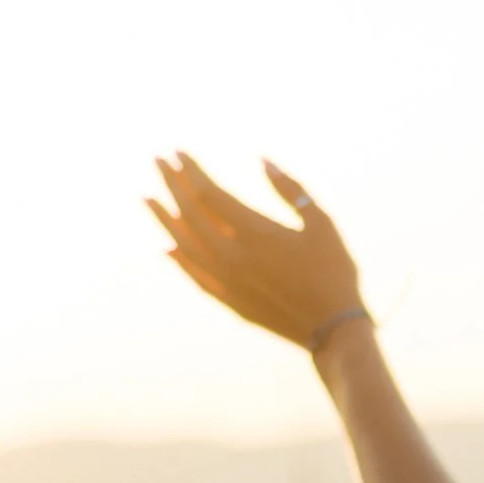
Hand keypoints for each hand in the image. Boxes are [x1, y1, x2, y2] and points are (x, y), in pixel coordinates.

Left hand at [146, 153, 362, 348]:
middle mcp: (233, 256)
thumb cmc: (335, 272)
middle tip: (158, 162)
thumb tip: (263, 161)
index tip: (177, 152)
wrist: (335, 330)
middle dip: (172, 185)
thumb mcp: (321, 223)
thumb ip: (291, 189)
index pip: (210, 193)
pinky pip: (196, 276)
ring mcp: (228, 282)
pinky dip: (180, 260)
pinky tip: (169, 247)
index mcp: (255, 232)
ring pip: (185, 244)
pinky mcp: (231, 302)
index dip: (191, 171)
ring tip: (148, 199)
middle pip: (191, 214)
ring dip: (164, 219)